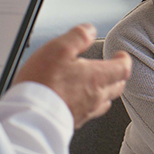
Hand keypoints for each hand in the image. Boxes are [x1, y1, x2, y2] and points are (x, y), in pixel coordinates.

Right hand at [13, 24, 131, 127]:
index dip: (124, 59)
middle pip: (117, 86)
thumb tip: (90, 30)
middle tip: (112, 69)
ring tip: (97, 85)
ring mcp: (86, 112)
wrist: (29, 117)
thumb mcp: (59, 49)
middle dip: (116, 75)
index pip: (123, 68)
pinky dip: (89, 105)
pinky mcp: (74, 123)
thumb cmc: (43, 83)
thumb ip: (78, 37)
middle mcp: (96, 97)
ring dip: (104, 92)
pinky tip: (78, 101)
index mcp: (98, 77)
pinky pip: (88, 113)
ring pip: (104, 102)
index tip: (121, 55)